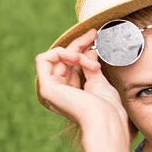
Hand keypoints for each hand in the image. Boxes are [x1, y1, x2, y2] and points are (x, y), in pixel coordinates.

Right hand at [35, 29, 129, 145]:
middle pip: (62, 59)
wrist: (106, 118)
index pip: (70, 64)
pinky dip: (61, 54)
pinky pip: (44, 59)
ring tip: (92, 64)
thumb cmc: (107, 106)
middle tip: (93, 34)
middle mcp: (57, 91)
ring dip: (76, 54)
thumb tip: (88, 50)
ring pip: (56, 57)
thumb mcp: (98, 81)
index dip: (80, 48)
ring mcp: (50, 90)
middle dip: (79, 44)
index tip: (94, 36)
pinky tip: (76, 59)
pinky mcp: (46, 87)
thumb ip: (89, 66)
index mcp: (68, 92)